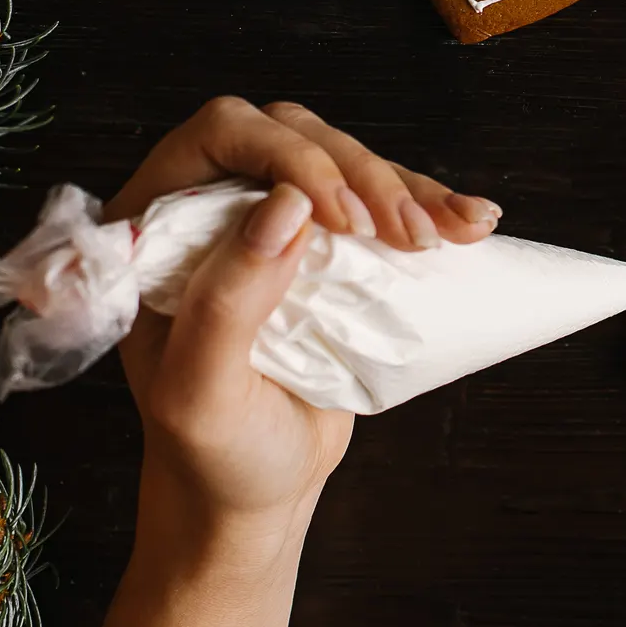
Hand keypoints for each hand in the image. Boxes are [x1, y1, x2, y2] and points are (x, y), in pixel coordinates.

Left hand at [106, 96, 503, 534]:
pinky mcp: (331, 245)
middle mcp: (212, 208)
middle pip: (295, 135)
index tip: (341, 215)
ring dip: (408, 189)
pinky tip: (471, 222)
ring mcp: (276, 221)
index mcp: (154, 228)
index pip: (221, 136)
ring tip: (456, 232)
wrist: (256, 490)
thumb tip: (285, 203)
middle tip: (404, 235)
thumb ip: (227, 300)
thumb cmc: (212, 453)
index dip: (286, 156)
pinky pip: (383, 201)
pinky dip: (432, 206)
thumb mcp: (201, 393)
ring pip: (348, 158)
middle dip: (361, 173)